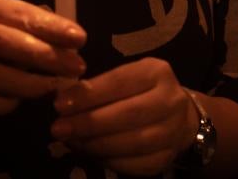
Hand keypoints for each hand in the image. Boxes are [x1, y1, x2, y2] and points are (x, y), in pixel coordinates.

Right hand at [0, 0, 85, 116]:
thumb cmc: (3, 45)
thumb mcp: (21, 29)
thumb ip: (44, 30)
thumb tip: (74, 39)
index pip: (21, 14)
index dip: (51, 27)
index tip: (79, 38)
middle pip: (5, 42)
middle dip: (45, 55)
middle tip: (77, 66)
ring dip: (31, 83)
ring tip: (57, 86)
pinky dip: (9, 102)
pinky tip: (28, 102)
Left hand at [51, 57, 196, 175]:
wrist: (179, 116)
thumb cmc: (140, 91)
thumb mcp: (125, 77)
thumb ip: (98, 86)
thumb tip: (63, 101)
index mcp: (156, 72)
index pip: (119, 82)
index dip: (88, 95)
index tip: (60, 105)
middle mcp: (170, 101)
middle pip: (127, 114)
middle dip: (88, 123)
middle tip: (59, 129)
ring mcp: (173, 132)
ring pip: (132, 142)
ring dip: (96, 144)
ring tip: (72, 141)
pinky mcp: (167, 158)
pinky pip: (136, 164)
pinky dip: (109, 160)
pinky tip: (91, 153)